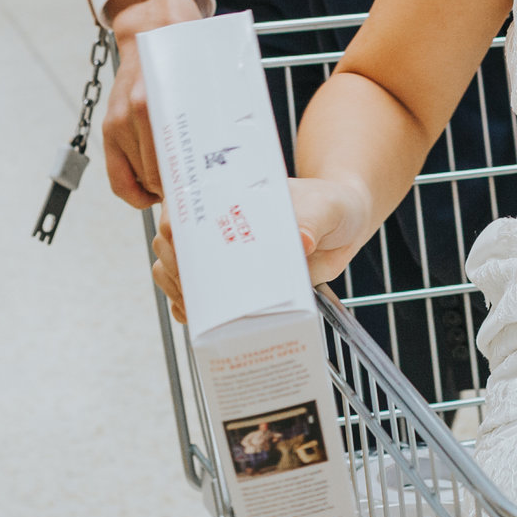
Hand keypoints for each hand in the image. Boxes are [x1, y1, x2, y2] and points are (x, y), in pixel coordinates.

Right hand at [101, 0, 207, 207]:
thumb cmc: (187, 57)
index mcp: (160, 103)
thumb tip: (231, 158)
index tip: (205, 196)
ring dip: (158, 189)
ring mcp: (117, 121)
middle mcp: (136, 113)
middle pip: (156, 175)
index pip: (172, 165)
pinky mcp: (108, 126)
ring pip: (137, 178)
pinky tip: (151, 191)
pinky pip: (116, 175)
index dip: (188, 187)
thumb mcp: (205, 81)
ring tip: (181, 189)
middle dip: (177, 190)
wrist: (153, 28)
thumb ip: (210, 117)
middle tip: (199, 197)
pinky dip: (133, 189)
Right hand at [150, 175, 374, 324]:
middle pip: (171, 246)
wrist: (345, 224)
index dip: (173, 228)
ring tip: (197, 308)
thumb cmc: (331, 205)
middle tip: (195, 288)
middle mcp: (220, 226)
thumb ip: (313, 221)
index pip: (184, 207)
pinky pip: (200, 299)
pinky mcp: (237, 284)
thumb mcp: (326, 207)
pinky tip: (200, 319)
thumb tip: (302, 241)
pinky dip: (193, 310)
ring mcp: (226, 257)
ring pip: (175, 273)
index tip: (179, 248)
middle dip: (175, 269)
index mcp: (232, 197)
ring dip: (179, 291)